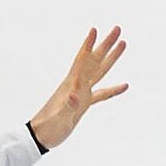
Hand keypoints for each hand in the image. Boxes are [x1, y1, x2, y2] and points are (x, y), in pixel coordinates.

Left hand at [27, 26, 129, 151]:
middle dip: (106, 45)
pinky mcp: (85, 103)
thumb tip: (76, 96)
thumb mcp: (59, 117)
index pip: (82, 61)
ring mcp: (82, 93)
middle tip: (117, 29)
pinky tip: (124, 85)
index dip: (88, 45)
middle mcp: (78, 85)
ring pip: (100, 71)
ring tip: (122, 45)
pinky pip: (102, 93)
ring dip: (110, 58)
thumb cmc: (48, 127)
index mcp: (72, 85)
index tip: (95, 29)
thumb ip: (68, 106)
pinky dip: (113, 89)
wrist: (41, 136)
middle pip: (95, 60)